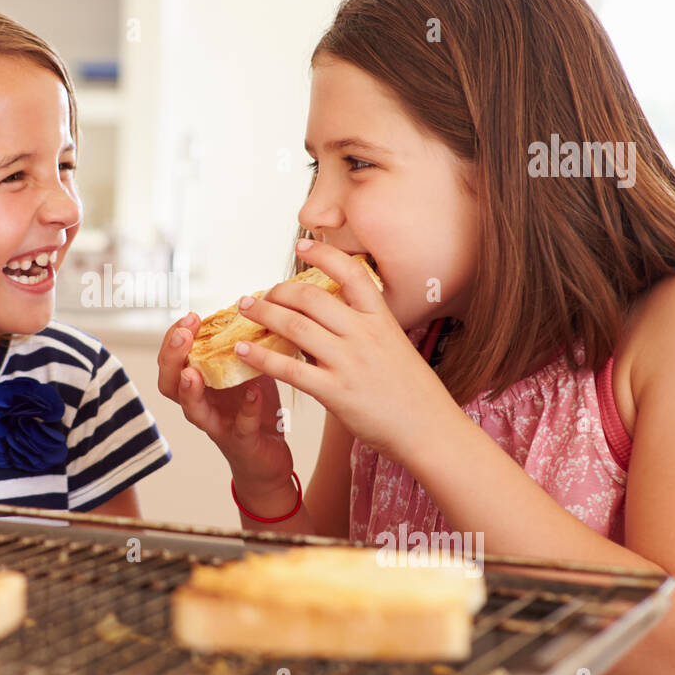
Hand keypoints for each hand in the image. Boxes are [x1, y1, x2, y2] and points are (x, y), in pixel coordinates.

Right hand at [156, 311, 294, 486]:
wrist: (269, 456)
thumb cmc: (254, 409)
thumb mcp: (247, 370)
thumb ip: (242, 345)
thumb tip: (250, 305)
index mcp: (198, 383)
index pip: (172, 359)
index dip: (174, 338)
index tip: (189, 317)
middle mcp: (200, 404)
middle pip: (169, 383)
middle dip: (172, 357)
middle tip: (182, 335)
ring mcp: (217, 425)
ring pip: (192, 410)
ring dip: (190, 389)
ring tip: (193, 371)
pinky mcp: (241, 442)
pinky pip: (239, 427)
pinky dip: (245, 410)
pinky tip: (252, 393)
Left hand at [231, 241, 456, 465]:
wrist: (431, 431)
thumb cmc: (415, 394)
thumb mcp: (395, 348)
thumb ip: (363, 333)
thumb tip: (327, 325)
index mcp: (381, 320)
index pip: (351, 273)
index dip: (323, 255)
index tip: (302, 244)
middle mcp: (364, 335)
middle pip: (311, 298)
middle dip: (279, 291)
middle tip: (260, 294)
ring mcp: (349, 362)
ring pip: (295, 327)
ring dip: (264, 314)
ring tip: (246, 309)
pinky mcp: (335, 391)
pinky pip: (289, 368)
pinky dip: (261, 357)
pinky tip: (243, 351)